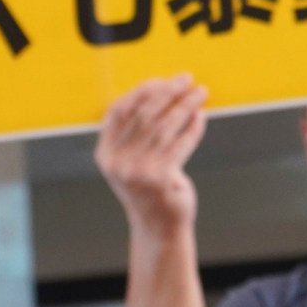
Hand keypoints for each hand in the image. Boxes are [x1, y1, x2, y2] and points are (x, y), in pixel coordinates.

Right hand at [93, 77, 208, 231]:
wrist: (157, 227)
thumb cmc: (148, 187)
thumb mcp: (130, 161)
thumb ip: (135, 132)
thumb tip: (163, 90)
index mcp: (105, 154)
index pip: (119, 111)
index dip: (140, 91)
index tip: (162, 80)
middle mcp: (118, 162)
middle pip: (144, 115)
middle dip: (168, 92)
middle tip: (186, 79)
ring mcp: (138, 172)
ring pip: (166, 126)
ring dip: (186, 106)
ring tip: (200, 93)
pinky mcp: (161, 179)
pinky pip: (181, 144)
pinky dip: (193, 128)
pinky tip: (201, 117)